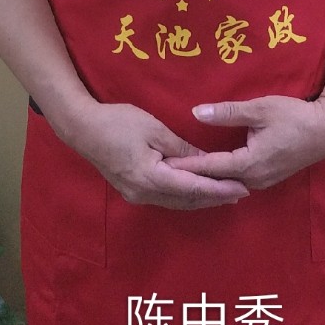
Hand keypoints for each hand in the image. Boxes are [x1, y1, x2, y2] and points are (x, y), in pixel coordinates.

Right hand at [65, 100, 250, 209]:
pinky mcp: (133, 190)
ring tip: (226, 193)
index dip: (219, 189)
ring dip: (202, 198)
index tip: (241, 188)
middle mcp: (145, 194)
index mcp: (151, 178)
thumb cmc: (119, 122)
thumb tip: (206, 162)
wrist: (82, 128)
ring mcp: (137, 195)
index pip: (193, 188)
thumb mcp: (155, 129)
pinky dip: (185, 195)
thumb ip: (181, 149)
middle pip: (187, 200)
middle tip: (241, 191)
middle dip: (215, 197)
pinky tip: (197, 190)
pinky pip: (166, 197)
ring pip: (177, 202)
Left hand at [165, 95, 324, 190]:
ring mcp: (262, 182)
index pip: (210, 167)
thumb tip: (196, 113)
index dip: (186, 166)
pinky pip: (237, 181)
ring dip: (205, 179)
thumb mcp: (259, 108)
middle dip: (191, 177)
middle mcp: (253, 179)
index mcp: (249, 163)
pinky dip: (220, 178)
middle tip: (164, 173)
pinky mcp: (268, 178)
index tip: (163, 166)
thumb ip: (227, 112)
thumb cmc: (294, 116)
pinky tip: (208, 173)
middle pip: (216, 180)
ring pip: (227, 183)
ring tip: (180, 175)